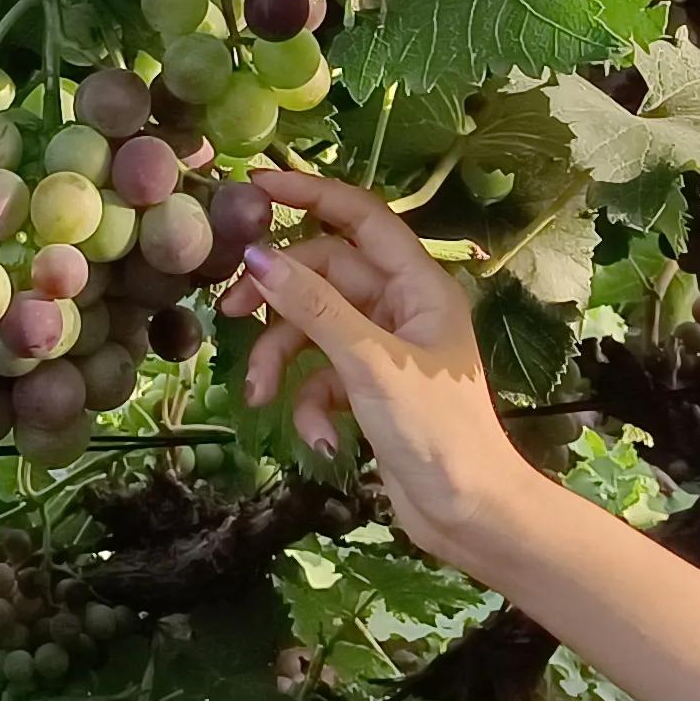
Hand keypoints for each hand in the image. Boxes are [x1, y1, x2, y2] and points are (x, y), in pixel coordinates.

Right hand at [227, 172, 540, 565]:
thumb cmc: (436, 431)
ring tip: (256, 395)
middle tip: (228, 313)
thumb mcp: (368, 364)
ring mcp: (385, 351)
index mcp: (418, 285)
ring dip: (281, 361)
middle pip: (324, 277)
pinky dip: (309, 405)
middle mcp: (402, 308)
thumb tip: (258, 258)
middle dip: (277, 299)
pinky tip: (318, 441)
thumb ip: (314, 307)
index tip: (255, 186)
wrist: (470, 513)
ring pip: (314, 330)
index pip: (360, 218)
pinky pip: (322, 376)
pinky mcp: (370, 391)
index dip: (309, 194)